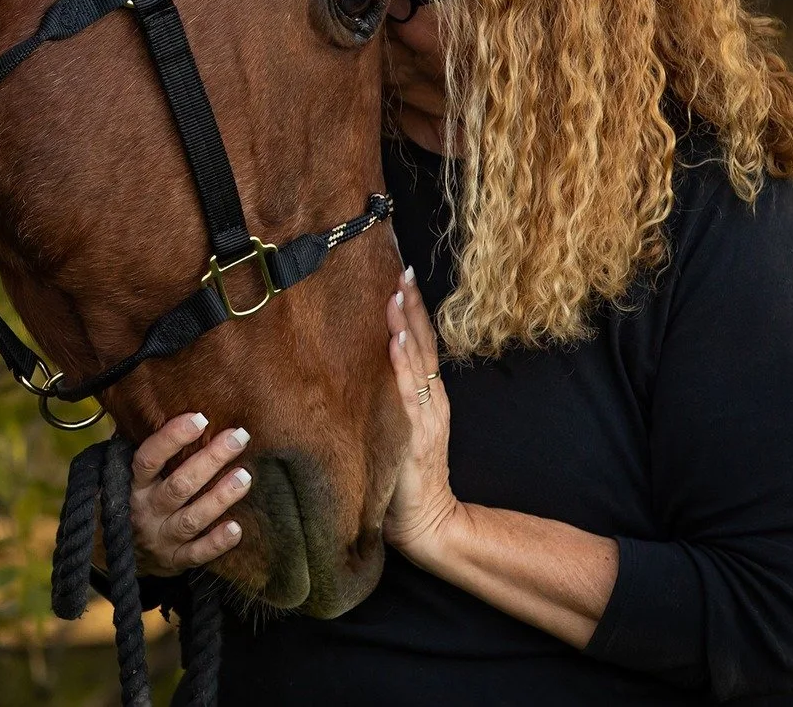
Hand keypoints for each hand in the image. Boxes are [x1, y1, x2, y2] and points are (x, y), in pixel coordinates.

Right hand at [128, 411, 253, 576]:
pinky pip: (197, 554)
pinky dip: (216, 543)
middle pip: (179, 486)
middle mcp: (145, 511)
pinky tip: (237, 529)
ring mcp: (161, 538)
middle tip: (239, 437)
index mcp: (132, 485)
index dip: (171, 438)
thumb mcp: (123, 475)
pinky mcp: (174, 561)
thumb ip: (139, 447)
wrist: (117, 555)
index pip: (148, 459)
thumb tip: (147, 401)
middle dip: (210, 460)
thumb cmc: (129, 501)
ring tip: (245, 477)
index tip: (199, 418)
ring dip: (219, 498)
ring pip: (192, 519)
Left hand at [384, 267, 463, 566]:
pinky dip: (402, 365)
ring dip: (406, 325)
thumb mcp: (394, 429)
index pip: (420, 343)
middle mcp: (431, 401)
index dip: (412, 309)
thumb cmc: (400, 478)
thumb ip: (387, 400)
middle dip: (411, 305)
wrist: (427, 524)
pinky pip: (408, 393)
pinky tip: (396, 341)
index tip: (400, 274)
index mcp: (426, 397)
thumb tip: (362, 367)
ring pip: (417, 361)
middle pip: (423, 342)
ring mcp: (426, 417)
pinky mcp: (415, 435)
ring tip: (395, 293)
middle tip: (400, 268)